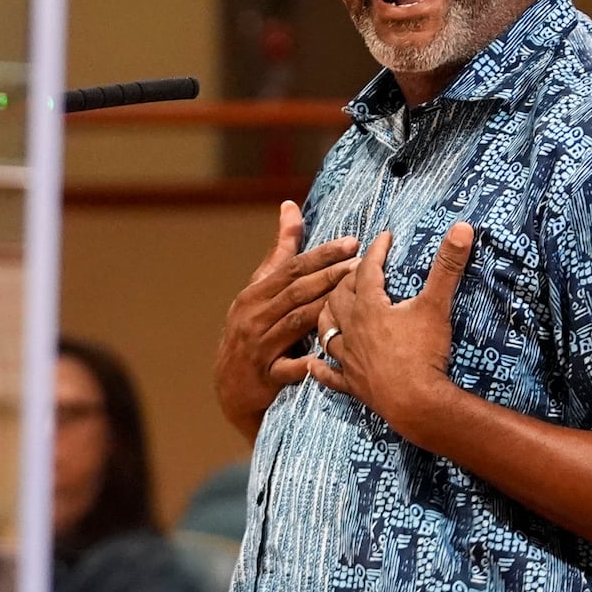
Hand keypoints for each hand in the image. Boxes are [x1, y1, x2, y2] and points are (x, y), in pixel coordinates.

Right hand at [214, 200, 359, 441]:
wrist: (230, 385)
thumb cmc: (252, 328)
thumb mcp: (260, 289)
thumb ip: (281, 251)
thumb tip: (290, 206)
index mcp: (255, 293)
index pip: (292, 268)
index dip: (322, 255)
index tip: (352, 243)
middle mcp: (254, 316)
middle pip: (296, 291)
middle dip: (329, 276)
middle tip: (361, 265)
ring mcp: (258, 346)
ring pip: (295, 323)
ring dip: (324, 309)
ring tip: (354, 297)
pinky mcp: (264, 376)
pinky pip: (286, 368)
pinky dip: (302, 364)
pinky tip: (323, 358)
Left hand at [307, 221, 472, 441]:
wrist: (417, 403)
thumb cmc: (424, 352)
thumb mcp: (436, 305)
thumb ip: (447, 266)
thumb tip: (461, 227)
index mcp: (369, 307)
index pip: (366, 270)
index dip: (375, 251)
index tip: (384, 238)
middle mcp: (352, 330)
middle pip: (339, 297)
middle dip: (347, 279)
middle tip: (359, 271)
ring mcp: (349, 359)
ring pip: (326, 331)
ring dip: (327, 315)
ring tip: (331, 306)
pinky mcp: (353, 385)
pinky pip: (330, 376)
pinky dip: (320, 369)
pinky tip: (312, 363)